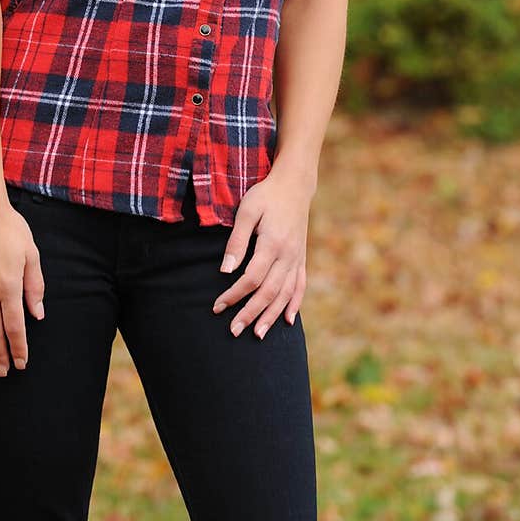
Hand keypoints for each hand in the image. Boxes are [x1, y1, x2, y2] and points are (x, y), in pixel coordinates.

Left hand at [211, 165, 314, 339]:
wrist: (295, 185)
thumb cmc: (266, 196)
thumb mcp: (247, 211)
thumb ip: (236, 240)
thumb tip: (225, 270)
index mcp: (272, 244)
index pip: (251, 279)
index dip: (234, 295)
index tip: (217, 306)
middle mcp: (288, 255)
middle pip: (269, 292)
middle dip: (250, 314)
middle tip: (233, 331)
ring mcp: (297, 258)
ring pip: (285, 294)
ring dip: (271, 316)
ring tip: (258, 335)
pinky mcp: (302, 258)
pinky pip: (300, 286)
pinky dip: (295, 304)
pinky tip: (288, 321)